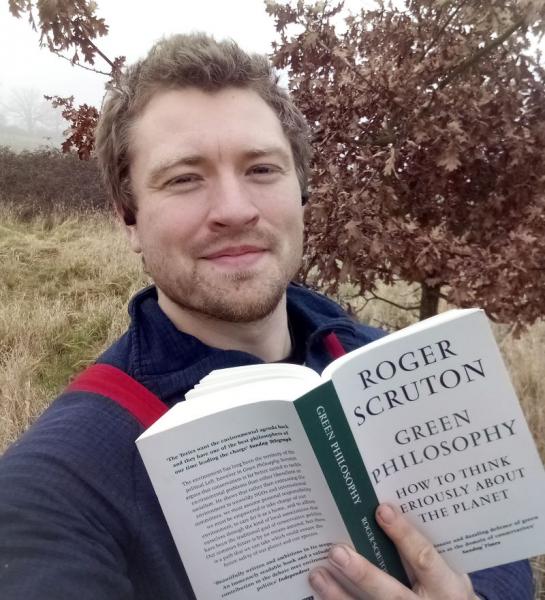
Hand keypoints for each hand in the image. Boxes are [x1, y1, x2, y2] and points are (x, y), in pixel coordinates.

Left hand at [308, 503, 477, 598]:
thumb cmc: (446, 591)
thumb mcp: (448, 572)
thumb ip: (426, 549)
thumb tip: (387, 510)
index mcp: (446, 587)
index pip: (424, 559)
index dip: (404, 535)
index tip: (381, 510)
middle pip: (392, 594)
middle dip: (363, 574)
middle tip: (337, 552)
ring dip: (340, 595)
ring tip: (318, 574)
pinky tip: (321, 592)